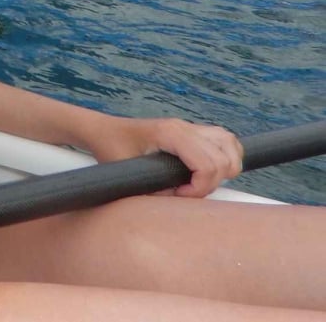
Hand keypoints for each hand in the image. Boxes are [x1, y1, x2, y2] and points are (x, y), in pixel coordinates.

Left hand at [85, 115, 243, 197]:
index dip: (200, 188)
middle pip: (224, 158)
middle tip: (187, 192)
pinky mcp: (192, 131)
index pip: (207, 164)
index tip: (180, 195)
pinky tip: (210, 172)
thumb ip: (151, 189)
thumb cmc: (110, 148)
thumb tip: (176, 204)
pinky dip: (227, 157)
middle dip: (212, 183)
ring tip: (201, 183)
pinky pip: (225, 140)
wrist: (102, 130)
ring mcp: (190, 126)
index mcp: (169, 133)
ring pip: (230, 145)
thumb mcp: (125, 172)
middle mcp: (184, 127)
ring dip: (226, 168)